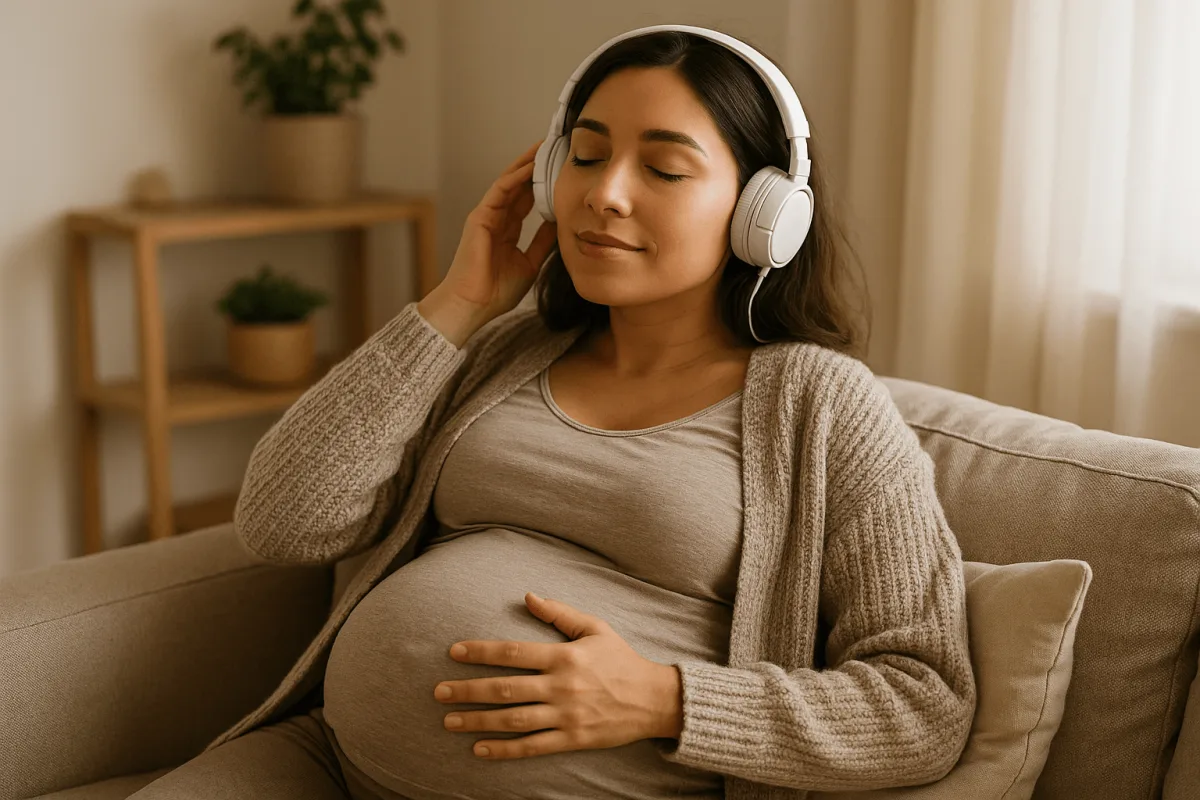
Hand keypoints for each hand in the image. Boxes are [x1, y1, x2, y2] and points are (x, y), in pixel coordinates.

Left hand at [434, 592, 683, 759]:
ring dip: (478, 721)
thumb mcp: (595, 628)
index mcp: (564, 656)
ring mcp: (566, 715)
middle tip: (438, 692)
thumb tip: (528, 596)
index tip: (454, 653)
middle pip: (505, 688)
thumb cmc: (622, 660)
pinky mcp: (571, 739)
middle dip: (468, 690)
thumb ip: (560, 613)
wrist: (655, 700)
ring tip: (450, 721)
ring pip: (513, 719)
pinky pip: (532, 746)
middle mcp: (561, 685)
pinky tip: (480, 750)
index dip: (481, 651)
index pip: (513, 652)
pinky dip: (504, 750)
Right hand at [437, 139, 559, 322]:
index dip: (543, 184)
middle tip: (556, 148)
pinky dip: (516, 176)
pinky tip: (532, 165)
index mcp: (506, 231)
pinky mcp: (480, 216)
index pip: (527, 200)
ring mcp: (486, 215)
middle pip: (519, 185)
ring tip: (545, 146)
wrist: (473, 305)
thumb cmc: (496, 292)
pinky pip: (500, 190)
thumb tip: (561, 223)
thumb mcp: (529, 263)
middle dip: (536, 166)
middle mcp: (496, 219)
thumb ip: (542, 242)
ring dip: (527, 163)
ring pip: (510, 182)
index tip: (562, 171)